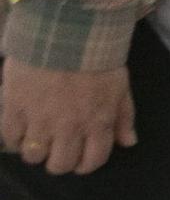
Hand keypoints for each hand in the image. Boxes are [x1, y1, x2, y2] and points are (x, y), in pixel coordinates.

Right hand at [2, 59, 137, 175]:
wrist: (65, 34)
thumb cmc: (97, 60)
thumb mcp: (120, 87)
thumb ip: (124, 117)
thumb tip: (128, 143)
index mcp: (98, 123)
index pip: (92, 161)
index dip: (85, 165)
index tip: (79, 159)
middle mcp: (69, 127)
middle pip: (60, 165)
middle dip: (59, 162)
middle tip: (56, 150)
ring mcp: (40, 120)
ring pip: (33, 156)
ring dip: (36, 151)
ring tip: (36, 139)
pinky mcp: (14, 108)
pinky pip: (10, 137)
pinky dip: (14, 138)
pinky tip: (19, 130)